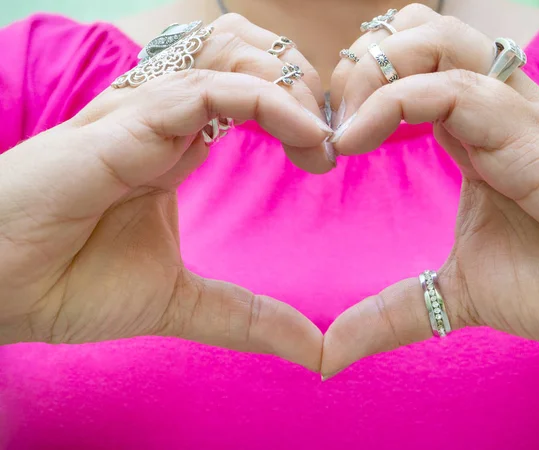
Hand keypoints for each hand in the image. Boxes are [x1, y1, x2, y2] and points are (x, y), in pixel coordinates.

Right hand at [0, 14, 333, 371]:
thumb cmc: (73, 285)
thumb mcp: (184, 303)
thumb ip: (249, 319)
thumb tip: (315, 351)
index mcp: (175, 148)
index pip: (249, 97)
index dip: (298, 116)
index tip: (327, 159)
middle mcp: (164, 122)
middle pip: (247, 60)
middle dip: (303, 88)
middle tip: (332, 141)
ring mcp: (144, 116)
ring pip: (232, 58)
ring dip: (291, 87)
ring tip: (320, 137)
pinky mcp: (127, 123)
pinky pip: (209, 89)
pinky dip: (266, 102)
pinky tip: (306, 136)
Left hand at [321, 4, 538, 378]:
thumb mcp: (452, 296)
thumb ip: (389, 313)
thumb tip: (328, 354)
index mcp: (472, 136)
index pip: (411, 69)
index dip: (360, 86)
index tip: (324, 137)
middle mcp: (491, 113)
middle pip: (421, 32)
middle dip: (363, 62)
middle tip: (330, 119)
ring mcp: (514, 117)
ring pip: (438, 42)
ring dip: (375, 70)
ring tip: (343, 127)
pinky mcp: (532, 137)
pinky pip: (457, 91)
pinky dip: (395, 102)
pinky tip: (355, 140)